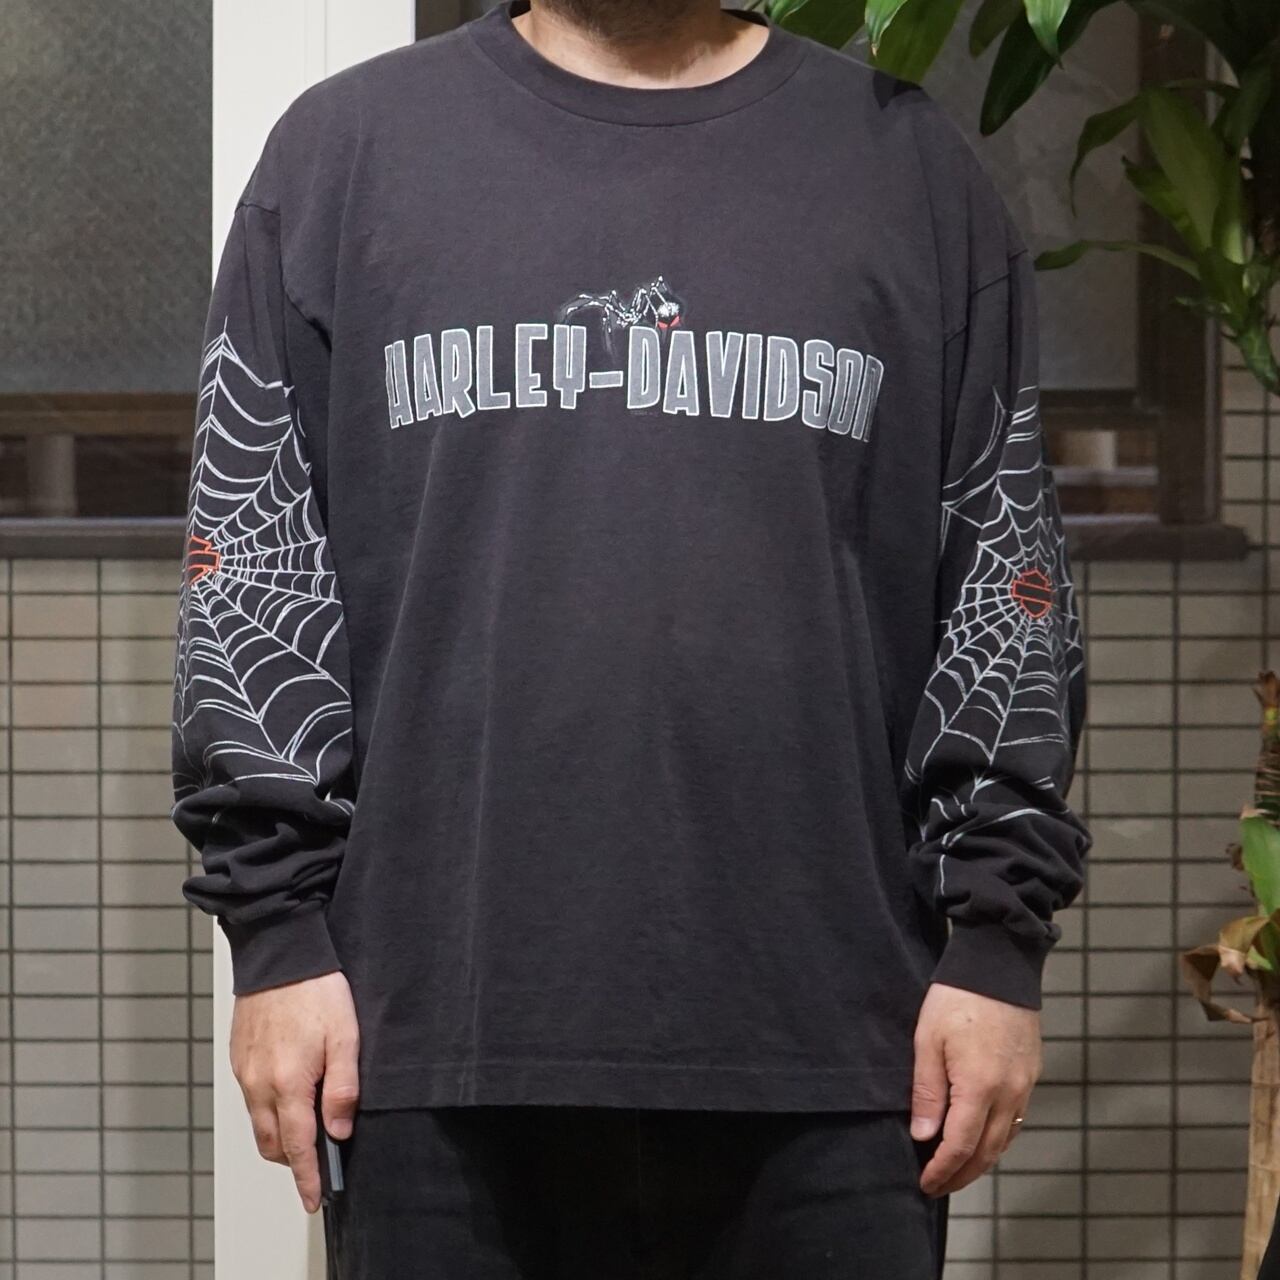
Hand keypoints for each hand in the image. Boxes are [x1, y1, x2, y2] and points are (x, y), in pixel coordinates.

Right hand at [229, 970, 359, 1213]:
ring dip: (279, 1136)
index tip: (313, 1199)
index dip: (307, 1177)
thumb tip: (340, 1131)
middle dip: (293, 1160)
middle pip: (272, 1144)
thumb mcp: (346, 1036)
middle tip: (317, 1164)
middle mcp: (259, 1084)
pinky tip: (289, 1096)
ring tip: (306, 1130)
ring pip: (258, 1124)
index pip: (298, 1146)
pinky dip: (268, 1110)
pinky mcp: (238, 1059)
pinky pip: (251, 1099)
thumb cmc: (316, 990)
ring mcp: (245, 1072)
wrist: (279, 953)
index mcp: (289, 1083)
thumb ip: (343, 1088)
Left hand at [910, 981, 1040, 1197]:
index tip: (925, 1183)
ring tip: (956, 1170)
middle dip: (961, 1175)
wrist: (999, 965)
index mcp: (979, 1086)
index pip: (960, 1146)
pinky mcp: (1031, 1074)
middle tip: (937, 1186)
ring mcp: (1024, 1085)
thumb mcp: (928, 1040)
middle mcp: (1009, 1093)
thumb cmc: (956, 998)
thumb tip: (923, 1135)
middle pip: (986, 1152)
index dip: (942, 1170)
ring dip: (980, 1162)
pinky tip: (981, 1140)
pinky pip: (1016, 1120)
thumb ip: (927, 1092)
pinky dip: (997, 1139)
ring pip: (1004, 1140)